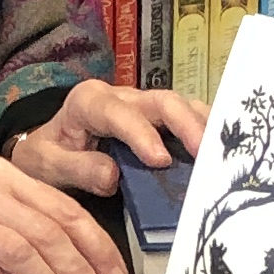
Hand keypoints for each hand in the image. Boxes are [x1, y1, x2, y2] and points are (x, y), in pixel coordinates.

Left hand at [6, 77, 206, 199]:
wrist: (47, 150)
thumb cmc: (47, 156)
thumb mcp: (47, 166)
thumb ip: (76, 169)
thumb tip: (113, 176)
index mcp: (89, 102)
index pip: (119, 113)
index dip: (141, 134)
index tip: (160, 160)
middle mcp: (121, 96)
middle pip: (161, 101)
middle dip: (187, 124)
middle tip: (206, 153)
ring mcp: (144, 107)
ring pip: (181, 105)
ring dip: (205, 126)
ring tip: (225, 152)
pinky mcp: (160, 121)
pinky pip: (188, 119)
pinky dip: (207, 132)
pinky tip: (224, 152)